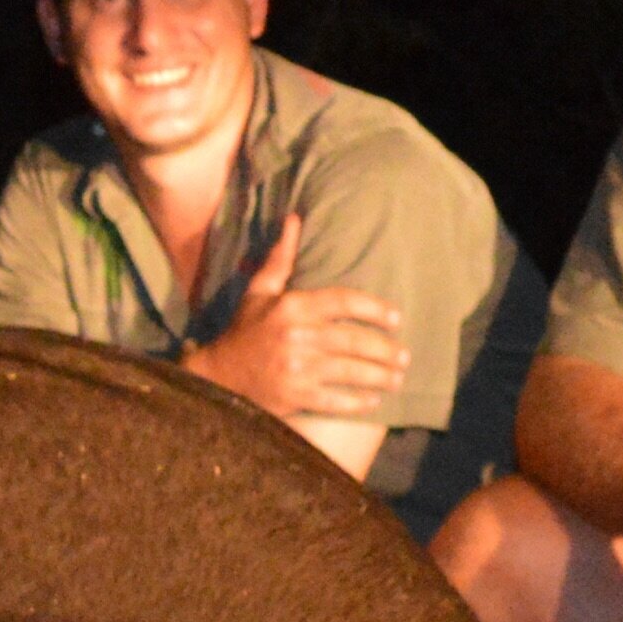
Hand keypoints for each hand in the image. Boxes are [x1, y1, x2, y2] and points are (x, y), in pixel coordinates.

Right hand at [182, 213, 408, 425]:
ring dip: (380, 376)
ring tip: (398, 378)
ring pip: (350, 371)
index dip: (375, 309)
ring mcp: (297, 368)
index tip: (396, 319)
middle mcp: (297, 336)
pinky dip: (358, 403)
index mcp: (293, 306)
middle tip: (404, 356)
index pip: (344, 301)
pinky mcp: (295, 396)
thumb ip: (280, 259)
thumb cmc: (244, 331)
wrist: (218, 377)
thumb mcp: (259, 292)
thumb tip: (294, 219)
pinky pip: (335, 400)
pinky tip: (374, 401)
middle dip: (385, 349)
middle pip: (354, 340)